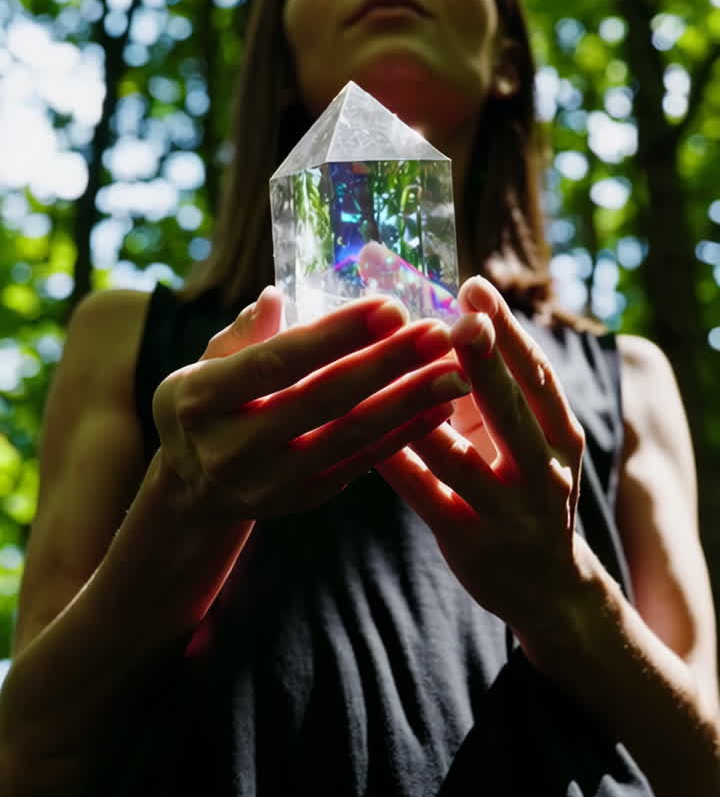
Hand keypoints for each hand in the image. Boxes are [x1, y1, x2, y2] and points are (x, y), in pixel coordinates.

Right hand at [152, 286, 470, 521]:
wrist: (191, 488)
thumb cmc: (205, 402)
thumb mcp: (203, 362)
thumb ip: (243, 333)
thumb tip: (276, 295)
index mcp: (198, 398)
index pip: (276, 361)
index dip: (335, 335)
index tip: (391, 307)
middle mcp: (229, 447)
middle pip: (321, 400)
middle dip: (386, 364)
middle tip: (438, 334)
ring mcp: (267, 483)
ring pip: (348, 437)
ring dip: (408, 403)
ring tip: (455, 372)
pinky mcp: (300, 501)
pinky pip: (359, 464)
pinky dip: (402, 435)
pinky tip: (439, 408)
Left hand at [377, 276, 585, 643]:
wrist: (547, 586)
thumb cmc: (523, 487)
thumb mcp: (527, 438)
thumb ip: (495, 388)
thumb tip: (445, 313)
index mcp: (561, 434)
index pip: (538, 374)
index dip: (509, 331)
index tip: (475, 287)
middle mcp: (544, 470)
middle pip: (513, 409)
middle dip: (487, 363)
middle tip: (458, 320)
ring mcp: (509, 510)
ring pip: (464, 458)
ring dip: (430, 414)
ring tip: (401, 373)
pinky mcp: (470, 540)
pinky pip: (427, 495)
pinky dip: (398, 463)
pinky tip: (367, 435)